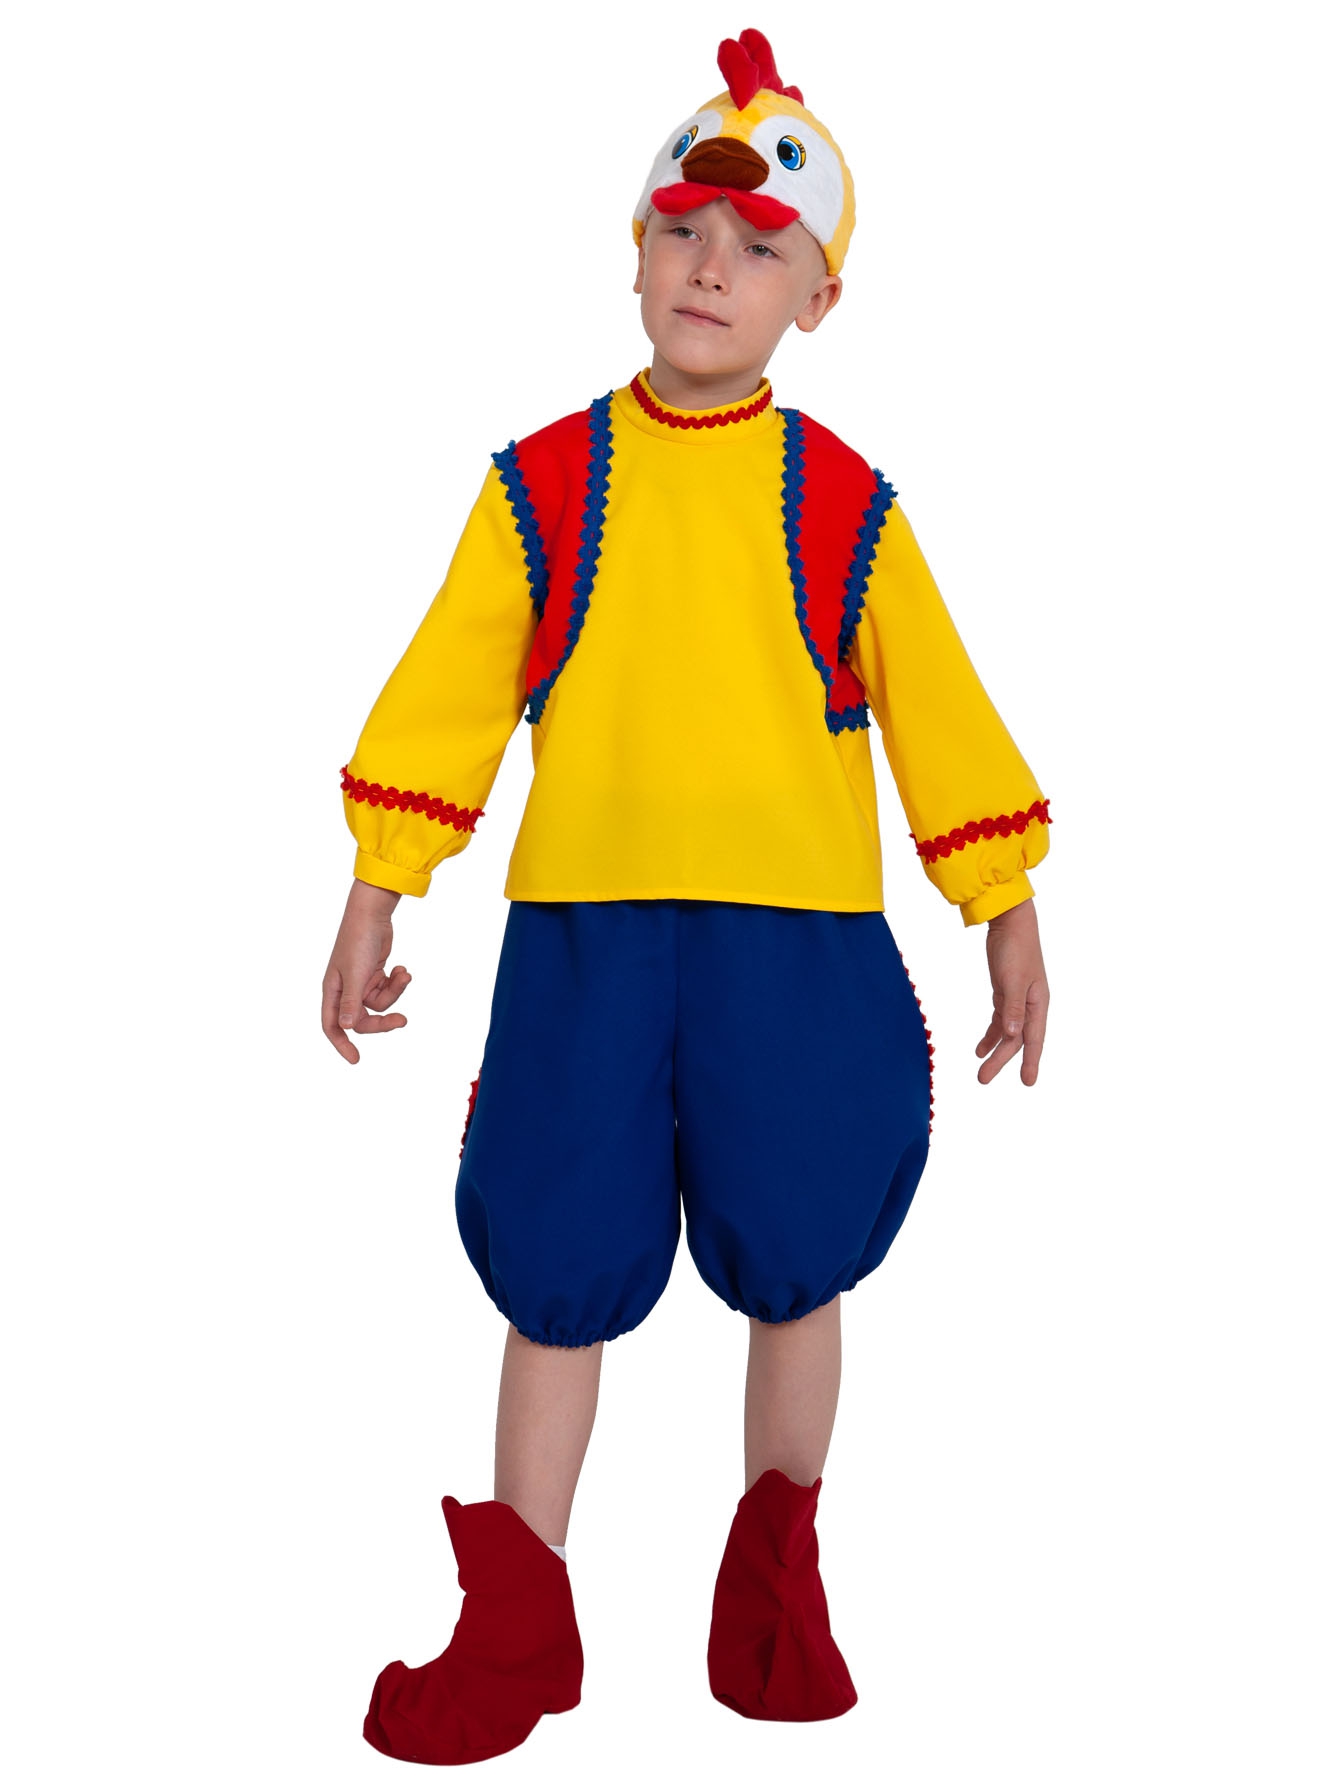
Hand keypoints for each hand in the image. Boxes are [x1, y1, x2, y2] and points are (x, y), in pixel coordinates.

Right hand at [322, 879, 412, 1063]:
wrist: (373, 914)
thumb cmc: (358, 940)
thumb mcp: (355, 973)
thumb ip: (351, 1001)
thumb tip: (346, 1027)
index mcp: (332, 991)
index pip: (333, 1025)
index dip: (342, 1044)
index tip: (356, 1060)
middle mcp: (344, 990)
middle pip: (362, 1019)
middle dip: (383, 1020)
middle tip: (403, 1021)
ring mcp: (360, 982)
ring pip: (380, 1003)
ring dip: (395, 992)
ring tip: (403, 974)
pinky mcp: (375, 975)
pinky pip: (388, 990)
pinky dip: (398, 982)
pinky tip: (402, 969)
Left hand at [976, 897, 1048, 1085]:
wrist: (1010, 923)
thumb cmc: (1015, 949)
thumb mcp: (1013, 979)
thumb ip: (1012, 1007)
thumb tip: (1012, 1034)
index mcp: (1037, 1003)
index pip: (1033, 1038)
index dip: (1030, 1061)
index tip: (1027, 1082)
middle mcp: (1030, 1005)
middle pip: (1016, 1039)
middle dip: (1001, 1060)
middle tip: (983, 1079)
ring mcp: (1017, 1000)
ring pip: (1007, 1033)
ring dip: (994, 1051)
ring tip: (982, 1071)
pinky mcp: (1004, 993)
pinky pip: (999, 1021)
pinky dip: (990, 1035)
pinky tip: (980, 1048)